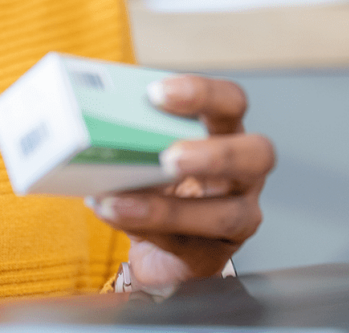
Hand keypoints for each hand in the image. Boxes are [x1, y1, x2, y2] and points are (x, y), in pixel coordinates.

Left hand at [86, 75, 273, 293]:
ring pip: (227, 214)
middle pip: (258, 154)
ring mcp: (238, 216)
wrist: (159, 248)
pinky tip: (112, 212)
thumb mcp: (150, 151)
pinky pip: (185, 244)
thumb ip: (135, 134)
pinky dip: (144, 228)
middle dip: (215, 154)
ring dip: (168, 208)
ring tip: (121, 198)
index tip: (157, 93)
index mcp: (225, 131)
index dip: (202, 94)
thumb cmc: (158, 185)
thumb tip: (91, 120)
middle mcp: (244, 172)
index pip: (231, 101)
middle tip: (169, 157)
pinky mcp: (214, 255)